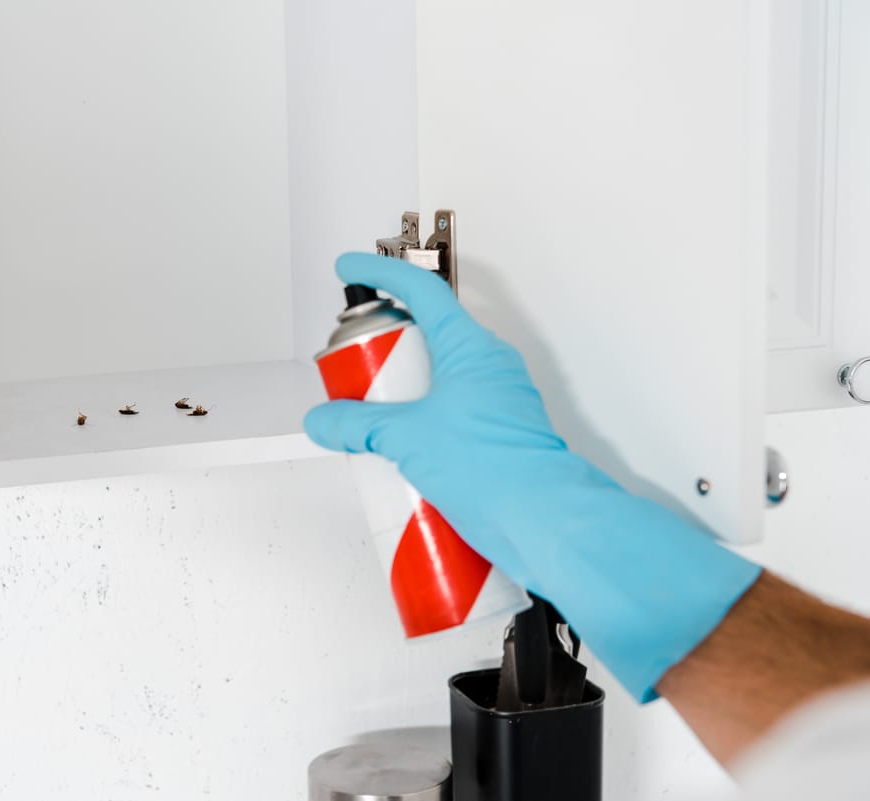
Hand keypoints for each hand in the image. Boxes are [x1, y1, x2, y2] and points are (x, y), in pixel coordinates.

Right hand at [304, 253, 761, 700]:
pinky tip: (398, 450)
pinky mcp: (497, 434)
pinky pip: (452, 412)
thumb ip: (358, 426)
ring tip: (371, 416)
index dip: (381, 274)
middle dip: (386, 346)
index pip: (421, 290)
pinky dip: (421, 420)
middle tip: (355, 364)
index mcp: (470, 347)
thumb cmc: (494, 468)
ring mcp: (497, 401)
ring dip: (403, 389)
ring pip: (439, 378)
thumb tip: (325, 421)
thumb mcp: (407, 438)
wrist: (545, 521)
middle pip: (428, 336)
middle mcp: (488, 366)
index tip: (351, 268)